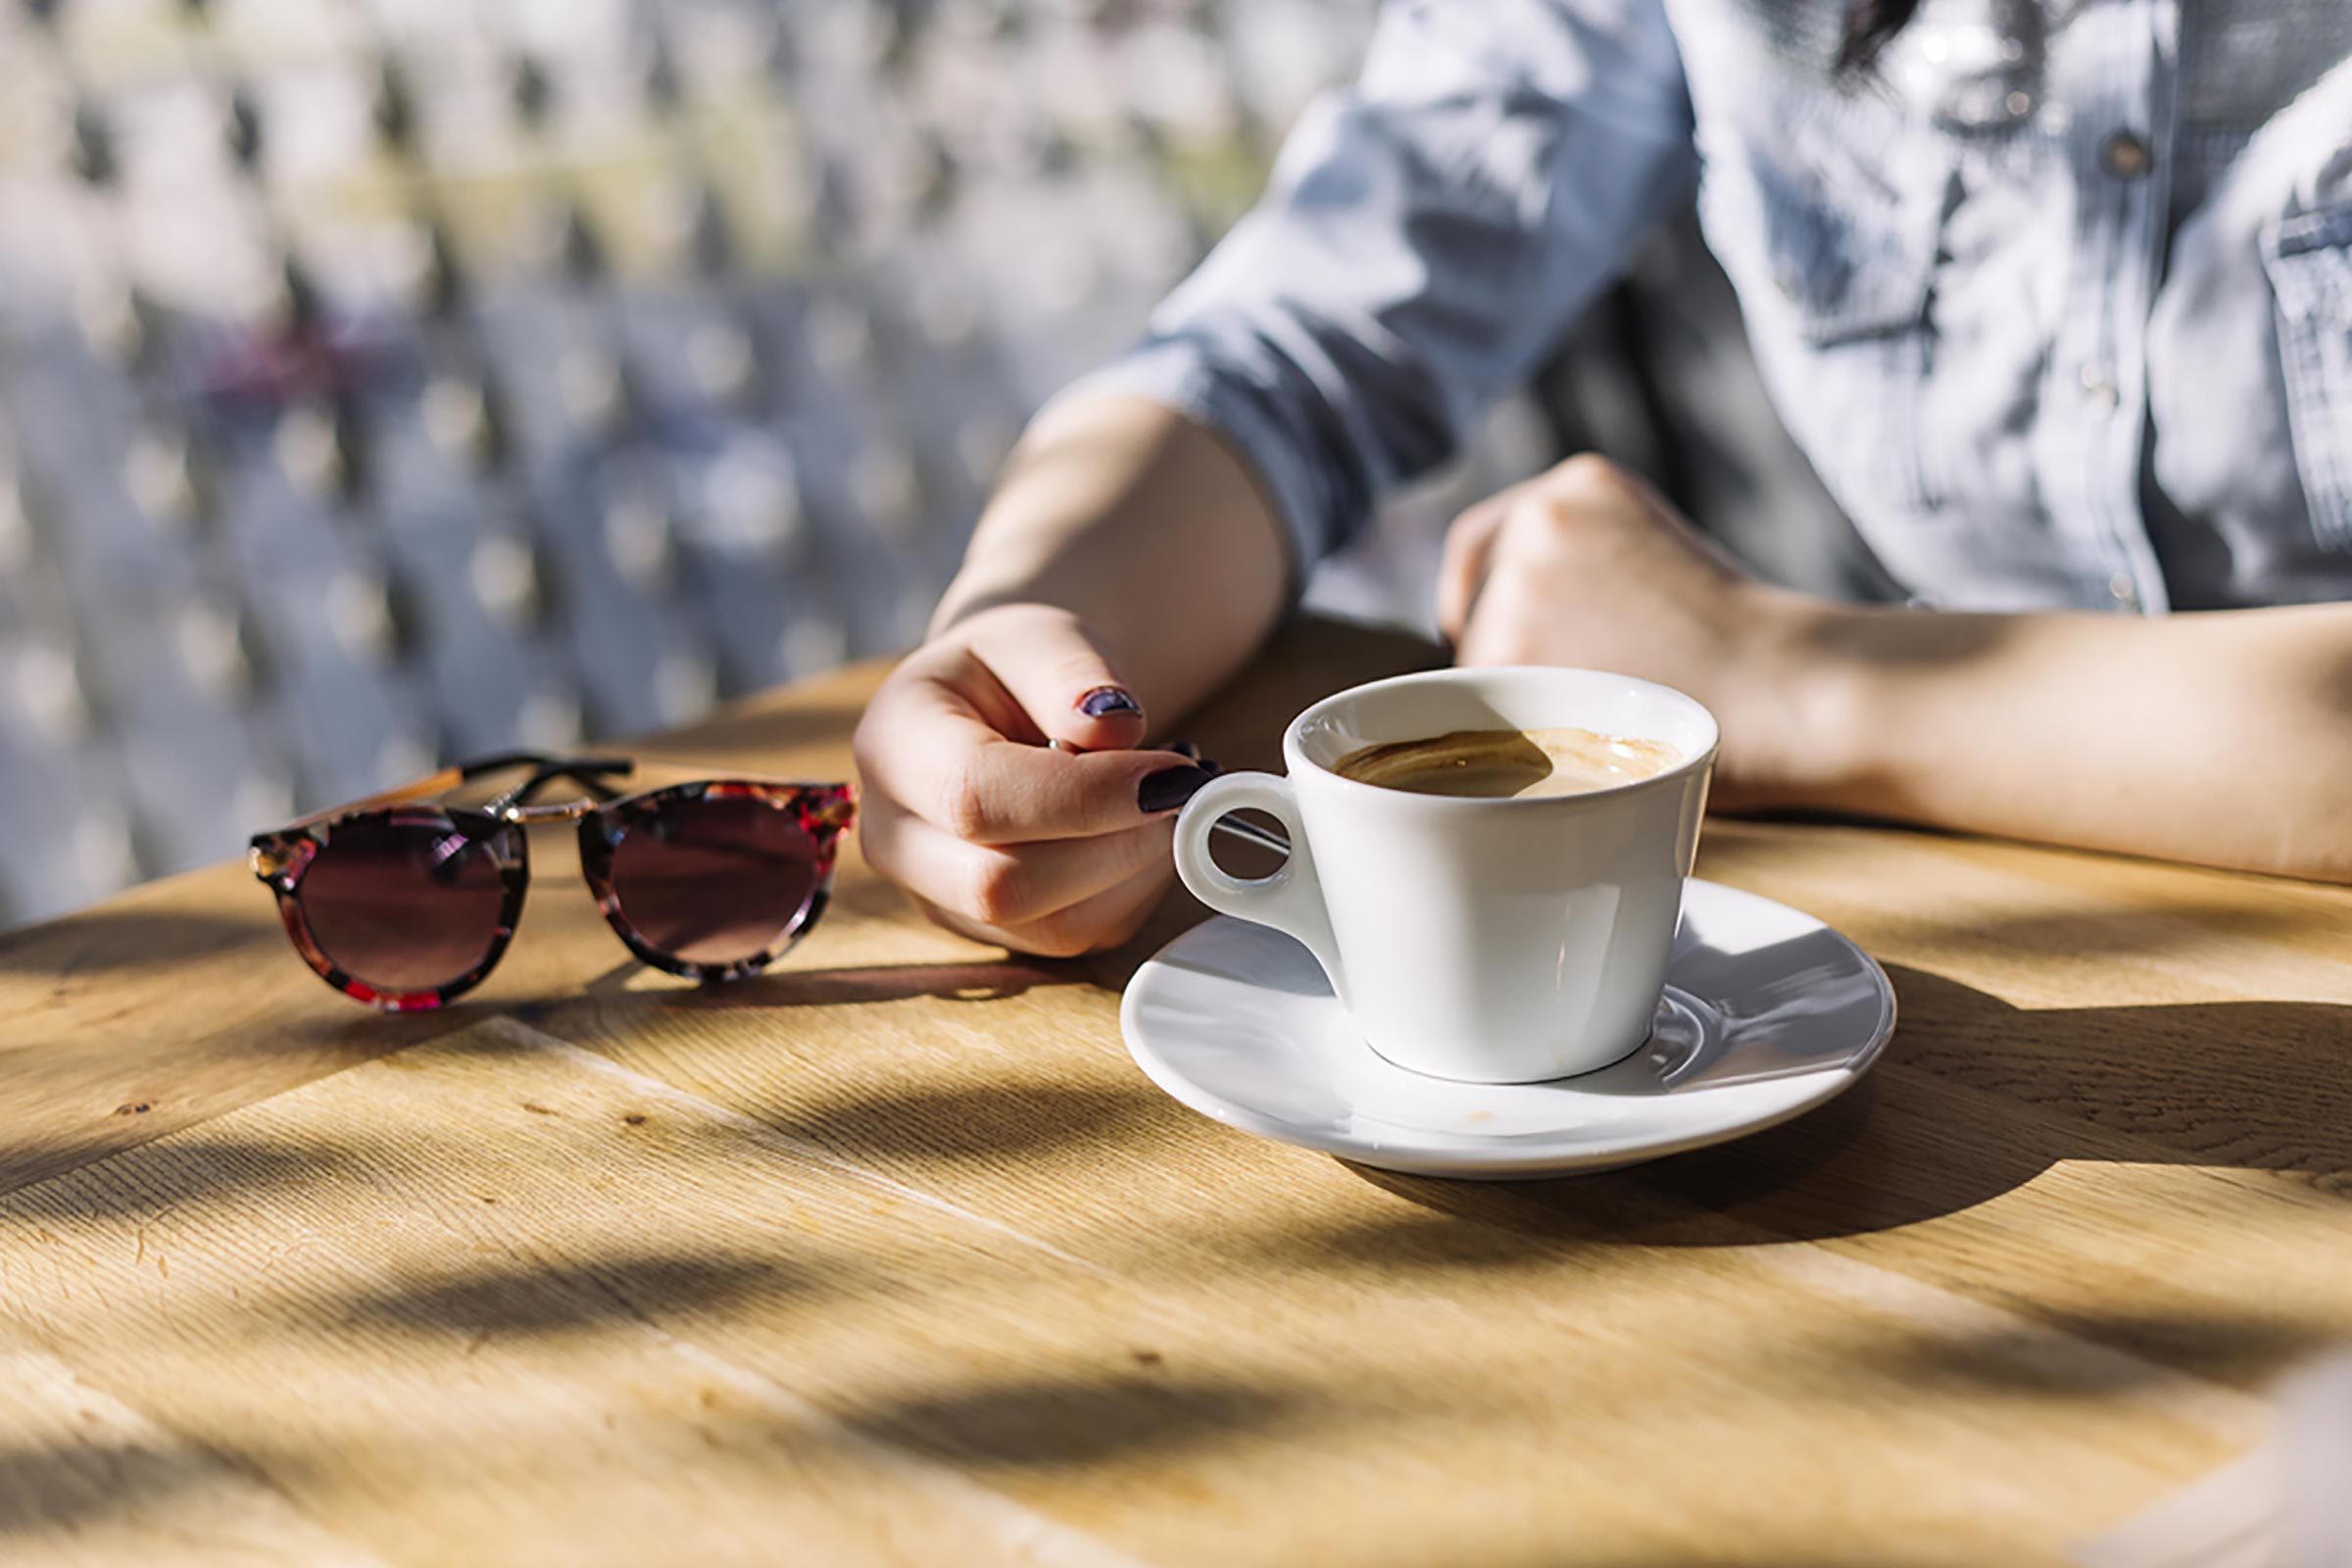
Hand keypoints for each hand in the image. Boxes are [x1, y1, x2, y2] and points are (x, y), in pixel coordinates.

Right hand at [851, 604, 1218, 956]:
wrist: (1003, 706)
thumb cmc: (1015, 669)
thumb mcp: (1041, 637)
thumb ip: (1072, 675)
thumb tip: (1115, 730)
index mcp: (894, 746)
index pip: (976, 796)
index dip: (1086, 796)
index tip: (1173, 773)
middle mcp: (895, 836)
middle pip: (1002, 885)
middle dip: (1117, 845)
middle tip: (1187, 790)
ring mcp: (938, 896)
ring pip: (1049, 926)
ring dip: (1135, 870)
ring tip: (1170, 801)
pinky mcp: (991, 932)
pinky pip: (1077, 937)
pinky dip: (1133, 890)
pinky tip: (1145, 833)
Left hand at [1435, 454, 1811, 806]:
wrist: (1785, 689)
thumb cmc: (1737, 649)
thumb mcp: (1652, 558)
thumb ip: (1577, 564)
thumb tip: (1494, 614)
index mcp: (1577, 484)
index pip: (1485, 548)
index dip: (1487, 600)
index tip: (1503, 641)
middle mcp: (1539, 517)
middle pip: (1477, 607)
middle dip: (1509, 654)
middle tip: (1581, 695)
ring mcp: (1518, 584)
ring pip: (1478, 661)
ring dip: (1517, 697)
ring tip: (1602, 716)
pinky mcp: (1508, 651)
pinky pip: (1482, 705)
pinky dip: (1524, 729)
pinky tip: (1589, 733)